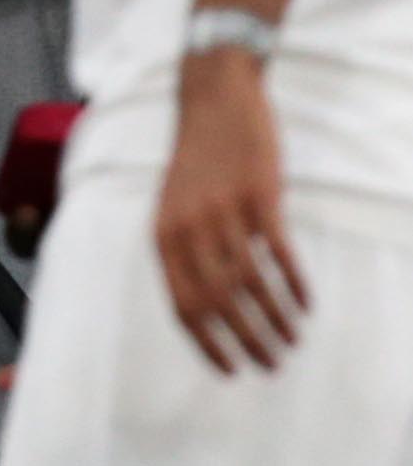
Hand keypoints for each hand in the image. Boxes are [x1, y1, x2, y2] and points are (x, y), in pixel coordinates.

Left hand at [155, 49, 309, 373]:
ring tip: (292, 341)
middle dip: (246, 342)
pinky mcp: (257, 195)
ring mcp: (223, 211)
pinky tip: (306, 305)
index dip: (207, 343)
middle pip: (218, 303)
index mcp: (163, 234)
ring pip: (251, 283)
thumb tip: (205, 308)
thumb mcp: (173, 206)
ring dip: (275, 320)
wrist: (213, 99)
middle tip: (271, 365)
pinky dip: (294, 284)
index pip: (182, 305)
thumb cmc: (196, 160)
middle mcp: (188, 227)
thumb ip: (183, 252)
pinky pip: (279, 253)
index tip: (231, 371)